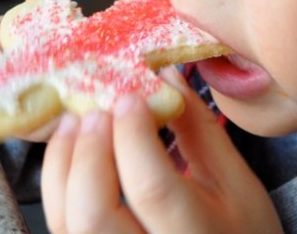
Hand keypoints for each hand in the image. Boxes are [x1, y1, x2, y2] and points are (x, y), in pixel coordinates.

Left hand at [41, 68, 282, 232]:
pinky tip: (72, 154)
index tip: (132, 97)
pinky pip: (63, 225)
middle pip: (95, 212)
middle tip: (99, 109)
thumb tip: (164, 78)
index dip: (133, 136)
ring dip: (63, 164)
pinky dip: (59, 185)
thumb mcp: (237, 185)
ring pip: (67, 222)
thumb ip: (200, 131)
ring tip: (76, 122)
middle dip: (89, 151)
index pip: (151, 188)